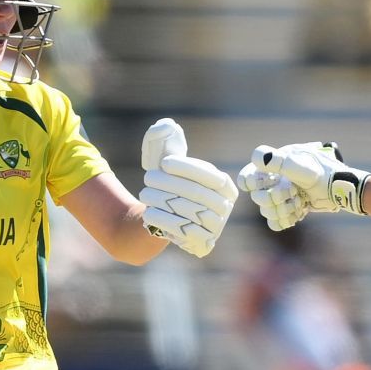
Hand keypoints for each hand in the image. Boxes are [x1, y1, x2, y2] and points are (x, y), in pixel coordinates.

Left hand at [139, 117, 237, 257]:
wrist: (161, 220)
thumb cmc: (166, 186)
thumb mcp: (165, 161)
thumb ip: (166, 141)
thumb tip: (166, 126)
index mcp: (224, 185)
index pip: (209, 174)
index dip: (186, 167)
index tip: (163, 163)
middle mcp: (225, 206)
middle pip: (197, 193)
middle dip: (169, 184)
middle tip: (147, 179)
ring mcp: (216, 227)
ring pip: (189, 211)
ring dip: (163, 201)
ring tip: (145, 194)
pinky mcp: (204, 243)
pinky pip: (185, 231)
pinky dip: (165, 221)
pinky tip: (149, 214)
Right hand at [238, 142, 369, 231]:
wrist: (340, 190)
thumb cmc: (323, 173)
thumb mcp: (302, 166)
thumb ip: (278, 161)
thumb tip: (257, 158)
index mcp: (273, 164)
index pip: (248, 176)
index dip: (253, 183)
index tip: (267, 183)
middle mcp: (274, 179)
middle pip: (258, 197)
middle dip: (276, 198)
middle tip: (294, 192)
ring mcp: (281, 195)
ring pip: (267, 211)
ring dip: (283, 209)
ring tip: (299, 202)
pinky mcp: (289, 208)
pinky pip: (276, 222)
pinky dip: (285, 220)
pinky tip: (298, 213)